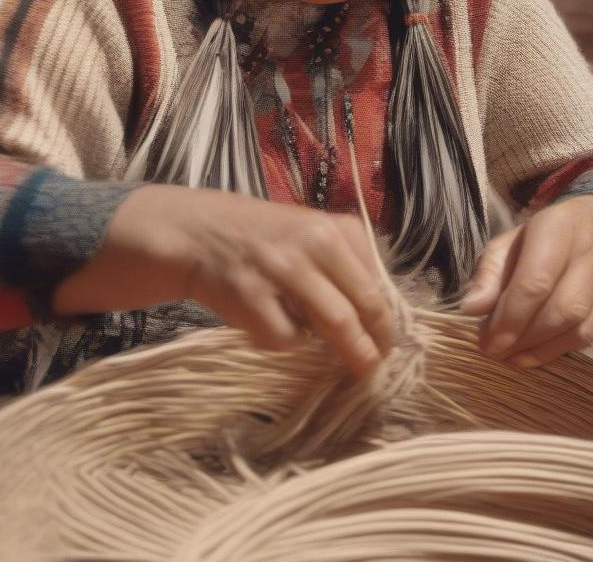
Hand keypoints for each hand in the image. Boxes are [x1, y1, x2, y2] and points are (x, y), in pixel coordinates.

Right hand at [52, 184, 394, 378]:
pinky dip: (289, 342)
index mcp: (335, 228)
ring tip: (357, 365)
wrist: (200, 232)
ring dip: (351, 352)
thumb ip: (347, 262)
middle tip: (380, 362)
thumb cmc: (267, 239)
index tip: (392, 336)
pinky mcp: (252, 298)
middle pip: (364, 304)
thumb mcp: (312, 232)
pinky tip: (277, 328)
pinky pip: (288, 338)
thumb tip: (385, 313)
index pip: (378, 280)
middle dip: (378, 341)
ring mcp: (282, 270)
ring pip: (336, 325)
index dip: (390, 315)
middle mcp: (314, 243)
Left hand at [458, 194, 592, 367]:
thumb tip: (471, 309)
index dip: (510, 318)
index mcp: (555, 230)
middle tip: (492, 351)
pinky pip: (587, 336)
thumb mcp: (506, 243)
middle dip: (523, 337)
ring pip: (578, 326)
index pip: (536, 282)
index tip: (485, 341)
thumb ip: (489, 274)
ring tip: (507, 357)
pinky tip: (529, 357)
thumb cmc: (538, 237)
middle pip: (561, 308)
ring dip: (539, 349)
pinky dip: (556, 351)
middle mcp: (586, 255)